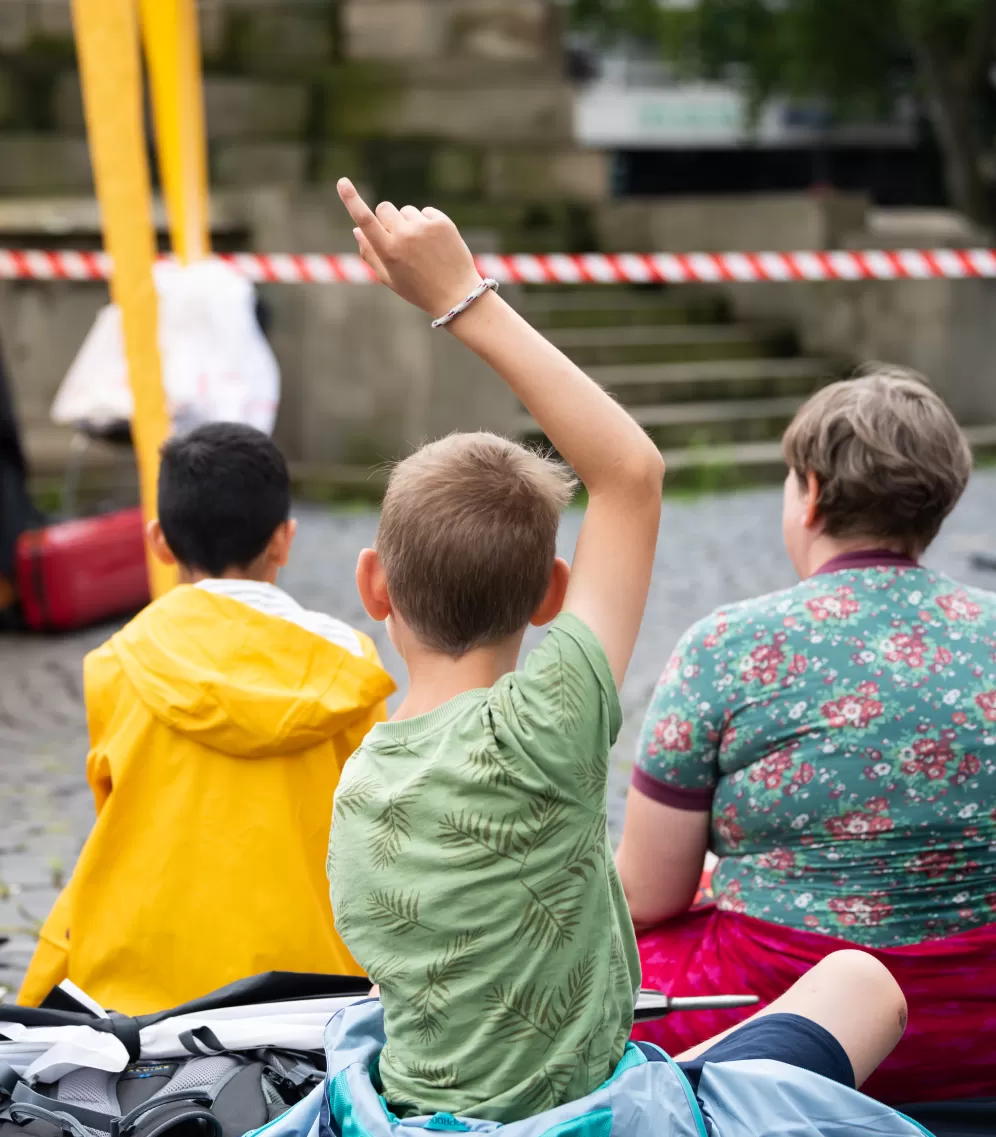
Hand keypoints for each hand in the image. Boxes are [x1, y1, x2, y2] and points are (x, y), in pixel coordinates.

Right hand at [337, 178, 482, 318]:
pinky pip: (425, 212)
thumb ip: (370, 254)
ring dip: (409, 223)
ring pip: (405, 211)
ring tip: (422, 247)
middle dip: (387, 218)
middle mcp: (405, 236)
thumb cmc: (418, 289)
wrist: (457, 295)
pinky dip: (427, 223)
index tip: (342, 182)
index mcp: (388, 252)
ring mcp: (424, 228)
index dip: (351, 200)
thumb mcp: (390, 279)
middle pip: (384, 208)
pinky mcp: (442, 222)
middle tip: (399, 238)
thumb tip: (356, 229)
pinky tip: (435, 243)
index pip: (365, 220)